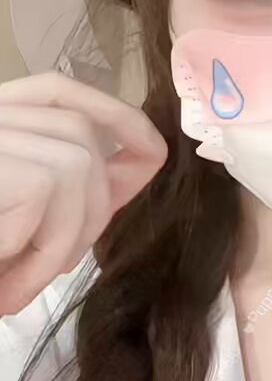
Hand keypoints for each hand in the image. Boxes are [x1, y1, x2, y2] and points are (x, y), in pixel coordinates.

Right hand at [0, 73, 166, 315]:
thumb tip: (140, 160)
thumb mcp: (14, 229)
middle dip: (95, 208)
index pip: (57, 90)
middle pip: (77, 133)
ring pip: (75, 168)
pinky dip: (38, 253)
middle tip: (51, 267)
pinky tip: (6, 290)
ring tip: (20, 287)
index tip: (150, 156)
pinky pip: (46, 195)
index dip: (114, 116)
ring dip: (63, 243)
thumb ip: (64, 192)